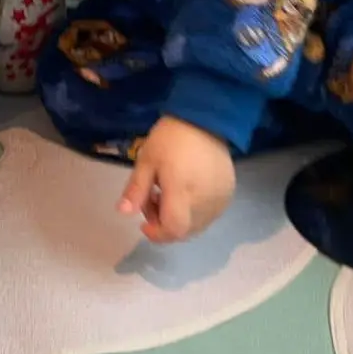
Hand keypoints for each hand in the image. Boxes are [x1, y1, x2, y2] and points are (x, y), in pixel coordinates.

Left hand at [117, 115, 235, 242]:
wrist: (204, 120)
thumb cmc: (170, 139)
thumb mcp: (146, 161)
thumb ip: (136, 190)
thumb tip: (123, 213)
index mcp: (182, 193)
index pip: (174, 229)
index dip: (157, 233)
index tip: (143, 224)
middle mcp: (205, 202)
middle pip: (185, 231)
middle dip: (164, 224)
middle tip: (152, 199)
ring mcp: (220, 199)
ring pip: (198, 225)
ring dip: (180, 219)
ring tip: (168, 192)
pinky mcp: (229, 193)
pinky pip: (210, 214)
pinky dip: (194, 212)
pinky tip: (186, 192)